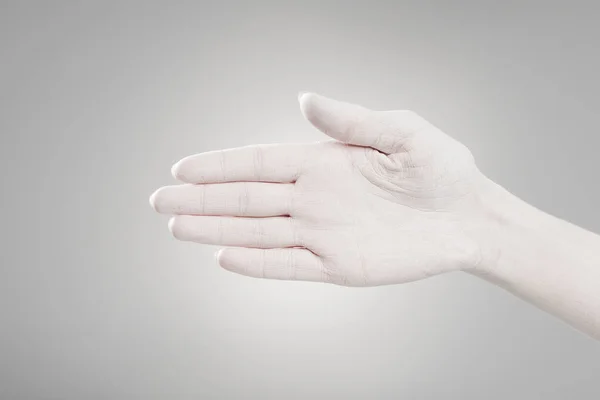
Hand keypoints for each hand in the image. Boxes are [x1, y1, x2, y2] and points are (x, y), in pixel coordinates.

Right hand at [150, 93, 491, 285]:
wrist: (469, 217)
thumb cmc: (441, 169)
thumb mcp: (400, 132)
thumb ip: (351, 119)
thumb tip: (303, 99)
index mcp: (323, 163)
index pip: (258, 164)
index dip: (219, 165)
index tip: (183, 167)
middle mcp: (313, 198)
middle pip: (245, 199)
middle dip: (201, 199)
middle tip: (159, 199)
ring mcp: (322, 233)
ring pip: (256, 233)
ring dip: (216, 230)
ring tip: (176, 226)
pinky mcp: (337, 265)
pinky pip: (288, 266)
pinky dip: (257, 264)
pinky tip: (224, 257)